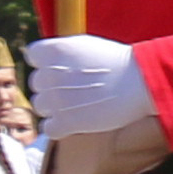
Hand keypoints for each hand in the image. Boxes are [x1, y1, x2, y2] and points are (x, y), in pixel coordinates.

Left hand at [24, 36, 151, 138]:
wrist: (138, 82)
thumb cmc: (117, 62)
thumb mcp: (85, 45)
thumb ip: (61, 52)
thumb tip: (44, 59)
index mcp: (53, 50)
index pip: (33, 56)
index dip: (47, 62)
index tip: (64, 67)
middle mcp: (49, 74)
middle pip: (37, 83)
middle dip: (52, 86)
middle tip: (75, 88)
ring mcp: (55, 100)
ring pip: (41, 106)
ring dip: (55, 107)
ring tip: (79, 104)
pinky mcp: (65, 122)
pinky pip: (48, 128)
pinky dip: (59, 127)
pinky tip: (75, 121)